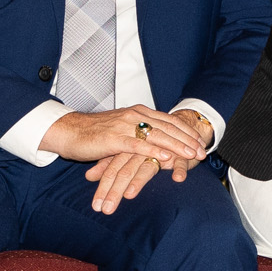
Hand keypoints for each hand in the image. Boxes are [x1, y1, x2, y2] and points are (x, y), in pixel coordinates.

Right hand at [45, 106, 211, 168]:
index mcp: (139, 112)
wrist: (69, 131)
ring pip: (157, 135)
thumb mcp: (123, 129)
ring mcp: (125, 126)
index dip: (186, 131)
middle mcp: (135, 116)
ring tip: (191, 155)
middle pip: (168, 127)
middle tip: (202, 151)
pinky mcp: (114, 139)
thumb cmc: (95, 132)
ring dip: (177, 146)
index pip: (169, 121)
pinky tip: (166, 158)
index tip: (201, 141)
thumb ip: (140, 131)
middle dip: (188, 140)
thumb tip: (157, 140)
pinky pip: (138, 145)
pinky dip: (154, 151)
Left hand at [82, 151, 182, 213]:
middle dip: (115, 191)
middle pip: (125, 171)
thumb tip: (88, 176)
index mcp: (127, 150)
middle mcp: (141, 150)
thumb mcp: (127, 154)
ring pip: (147, 168)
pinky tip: (177, 179)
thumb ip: (109, 164)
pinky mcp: (180, 153)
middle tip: (107, 210)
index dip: (103, 188)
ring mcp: (161, 151)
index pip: (111, 171)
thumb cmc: (149, 144)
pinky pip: (180, 162)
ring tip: (128, 196)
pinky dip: (179, 169)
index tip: (96, 207)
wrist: (177, 125)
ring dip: (138, 182)